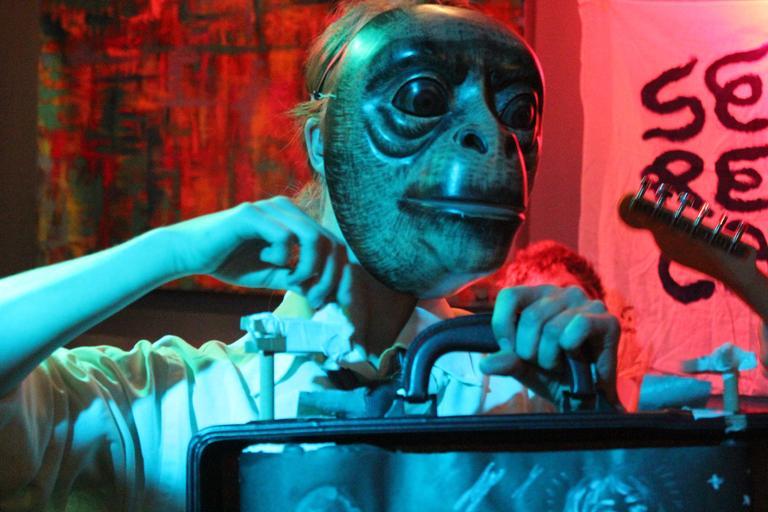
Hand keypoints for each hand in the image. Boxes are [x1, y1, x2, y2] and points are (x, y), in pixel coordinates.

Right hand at [162, 196, 351, 307]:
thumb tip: (327, 294)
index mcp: (296, 221)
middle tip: (316, 299)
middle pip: (330, 241)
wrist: (191, 253)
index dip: (343, 274)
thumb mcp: (273, 275)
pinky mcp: (251, 214)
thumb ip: (299, 279)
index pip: (334, 244)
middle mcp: (288, 209)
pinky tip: (266, 261)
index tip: (341, 301)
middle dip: (330, 276)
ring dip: (309, 267)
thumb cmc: (231, 261)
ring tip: (293, 282)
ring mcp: (270, 208)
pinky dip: (281, 256)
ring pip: (312, 237)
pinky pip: (283, 236)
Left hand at [479, 285, 619, 406]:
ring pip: (552, 328)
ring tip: (561, 364)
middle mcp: (562, 293)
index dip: (503, 326)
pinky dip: (571, 348)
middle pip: (530, 317)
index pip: (509, 296)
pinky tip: (577, 358)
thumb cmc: (552, 374)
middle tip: (543, 363)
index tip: (511, 351)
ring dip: (551, 357)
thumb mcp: (522, 366)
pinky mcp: (607, 320)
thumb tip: (485, 364)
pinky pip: (579, 326)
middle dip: (530, 351)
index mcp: (538, 295)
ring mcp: (586, 303)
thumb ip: (506, 361)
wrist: (583, 398)